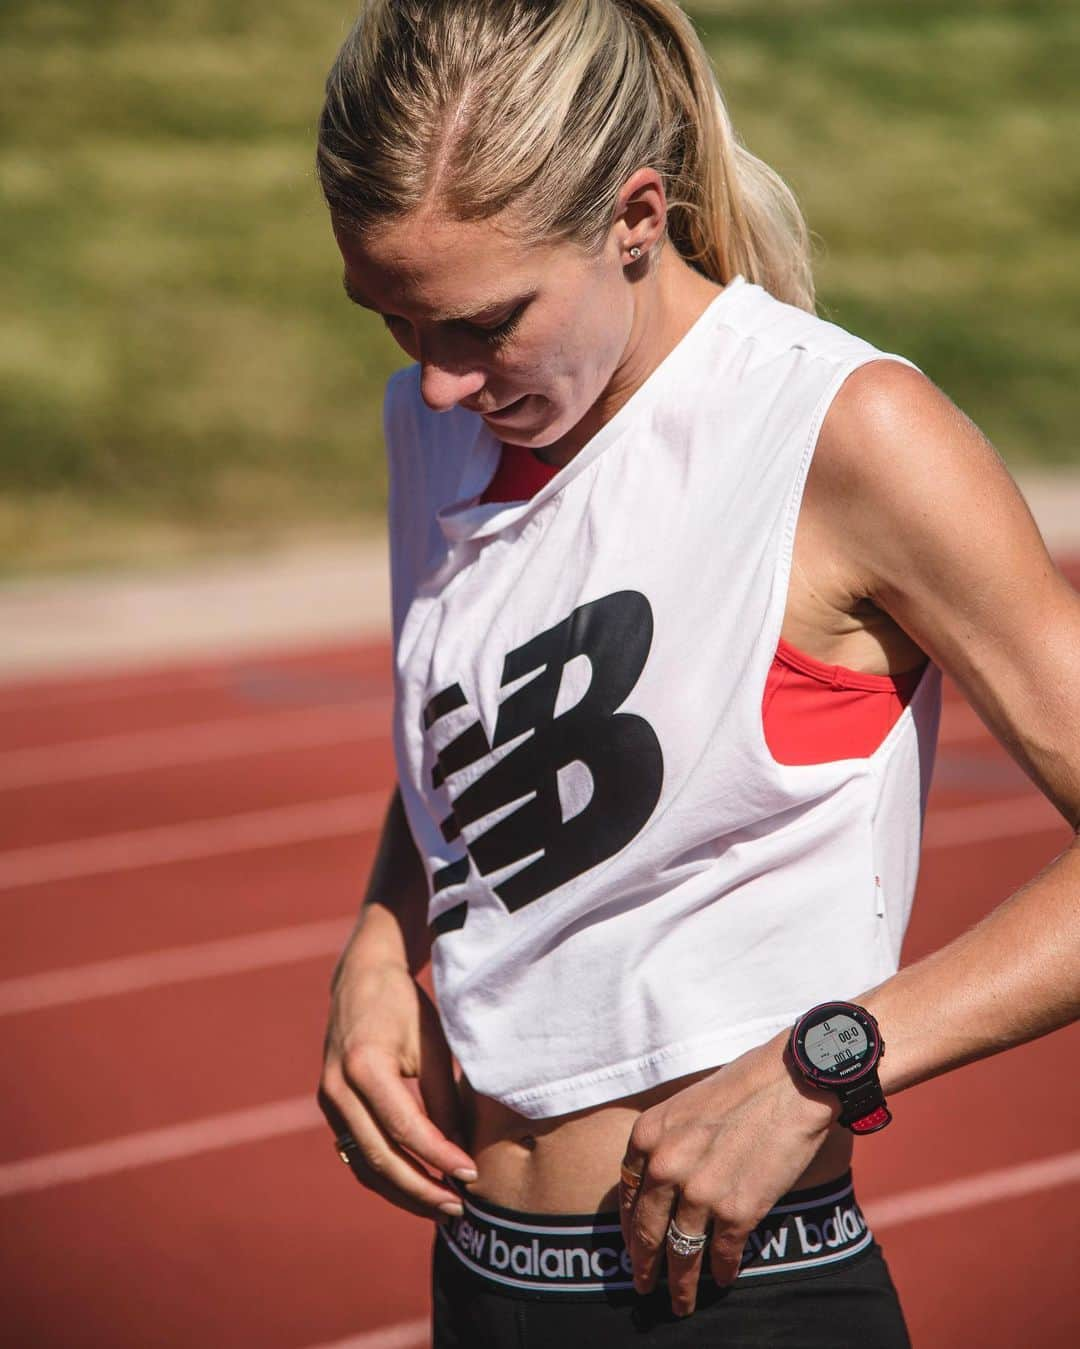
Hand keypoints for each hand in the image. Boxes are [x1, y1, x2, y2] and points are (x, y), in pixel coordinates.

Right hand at [317, 957, 476, 1219]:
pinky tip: (418, 1187)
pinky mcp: (332, 1109)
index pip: (404, 1128)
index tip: (470, 1175)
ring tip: (441, 1206)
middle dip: (420, 1189)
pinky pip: (358, 1153)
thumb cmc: (404, 1007)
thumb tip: (459, 1150)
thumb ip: (443, 1096)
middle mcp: (337, 1089)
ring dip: (403, 1191)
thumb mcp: (432, 1043)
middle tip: (457, 1207)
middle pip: (379, 1157)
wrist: (361, 979)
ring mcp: (329, 1102)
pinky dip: (387, 1176)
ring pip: (364, 1164)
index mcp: (364, 1066)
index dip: (439, 1156)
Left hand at [619, 1036, 836, 1316]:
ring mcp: (700, 1192)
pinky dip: (722, 1271)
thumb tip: (659, 1186)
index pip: (626, 1196)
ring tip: (682, 1302)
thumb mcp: (684, 1106)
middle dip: (646, 1267)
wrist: (792, 1081)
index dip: (630, 1230)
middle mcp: (665, 1166)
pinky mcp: (737, 1211)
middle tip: (644, 1288)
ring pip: (682, 1252)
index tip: (633, 1251)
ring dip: (682, 1284)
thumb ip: (666, 1144)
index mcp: (647, 1136)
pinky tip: (723, 1279)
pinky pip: (722, 1254)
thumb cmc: (742, 1085)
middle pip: (648, 1232)